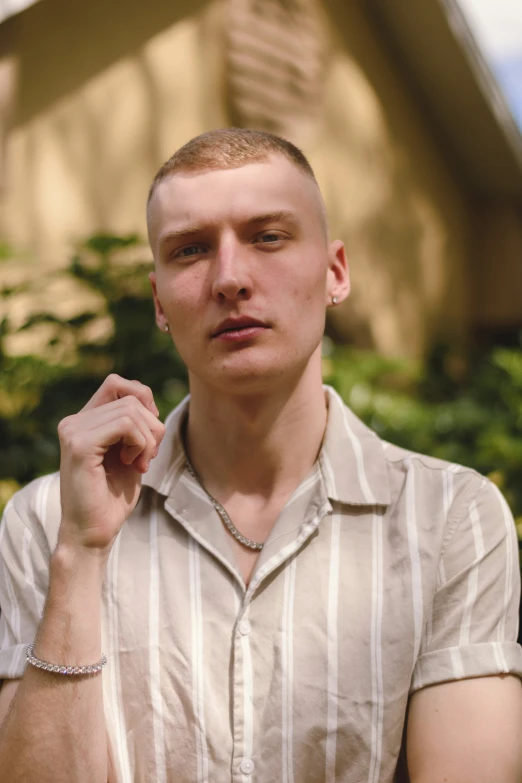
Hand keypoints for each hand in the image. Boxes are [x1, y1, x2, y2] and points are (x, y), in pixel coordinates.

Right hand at [57, 375, 164, 552]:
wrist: (93, 533)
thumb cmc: (112, 498)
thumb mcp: (129, 453)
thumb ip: (134, 426)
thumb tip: (149, 401)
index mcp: (83, 421)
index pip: (117, 384)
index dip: (143, 401)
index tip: (148, 435)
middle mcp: (74, 421)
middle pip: (131, 397)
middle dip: (152, 427)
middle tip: (147, 458)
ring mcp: (73, 431)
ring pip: (131, 410)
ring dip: (148, 439)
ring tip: (140, 464)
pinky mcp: (79, 445)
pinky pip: (125, 424)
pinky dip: (140, 443)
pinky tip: (133, 465)